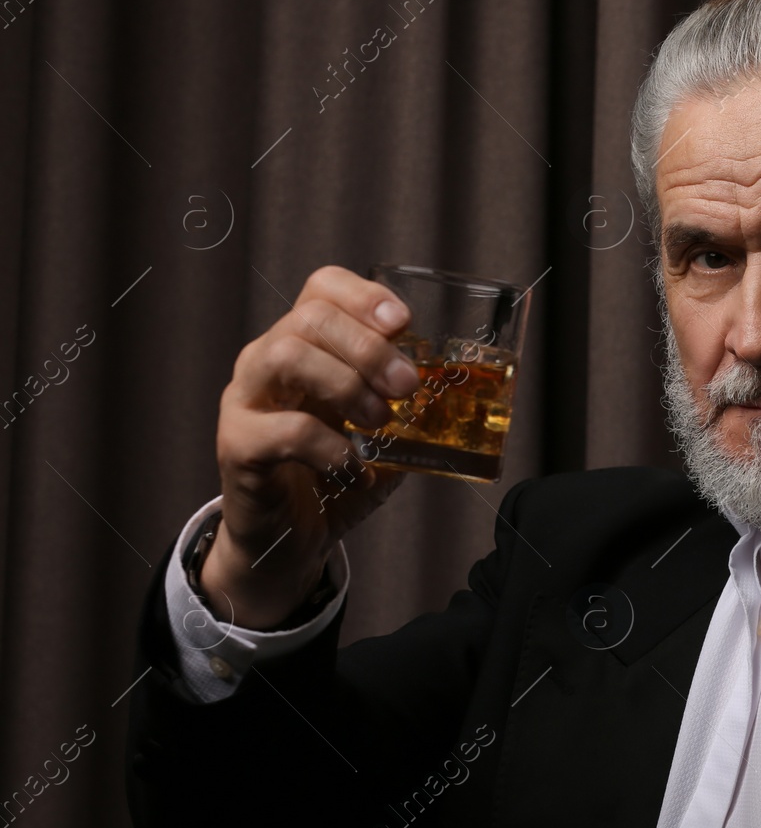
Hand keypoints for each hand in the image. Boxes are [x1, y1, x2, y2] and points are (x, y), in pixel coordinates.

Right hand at [201, 265, 419, 627]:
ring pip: (286, 355)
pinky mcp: (237, 446)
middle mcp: (266, 362)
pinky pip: (284, 429)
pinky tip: (354, 469)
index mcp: (302, 346)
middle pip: (310, 317)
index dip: (364, 296)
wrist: (289, 539)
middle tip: (405, 385)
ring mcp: (245, 400)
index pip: (322, 288)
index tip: (404, 324)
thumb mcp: (381, 433)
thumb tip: (455, 388)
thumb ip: (407, 406)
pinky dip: (331, 447)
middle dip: (368, 346)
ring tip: (379, 421)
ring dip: (346, 384)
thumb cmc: (334, 476)